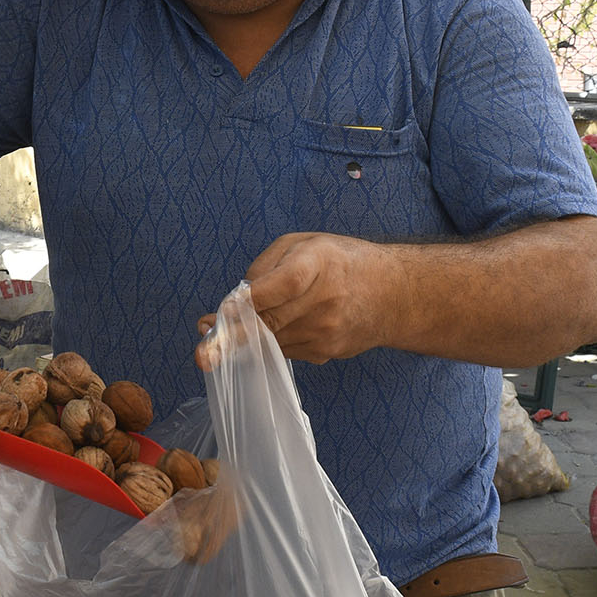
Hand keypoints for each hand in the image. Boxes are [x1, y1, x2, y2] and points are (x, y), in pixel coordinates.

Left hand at [197, 232, 394, 366]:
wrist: (394, 296)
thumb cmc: (343, 261)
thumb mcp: (305, 243)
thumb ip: (269, 264)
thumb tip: (239, 296)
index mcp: (319, 263)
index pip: (281, 285)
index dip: (250, 300)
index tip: (225, 310)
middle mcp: (325, 300)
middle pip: (270, 322)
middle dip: (231, 337)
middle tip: (202, 352)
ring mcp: (326, 332)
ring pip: (271, 341)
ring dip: (245, 339)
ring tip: (223, 334)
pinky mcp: (325, 353)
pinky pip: (284, 350)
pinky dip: (269, 342)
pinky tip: (274, 328)